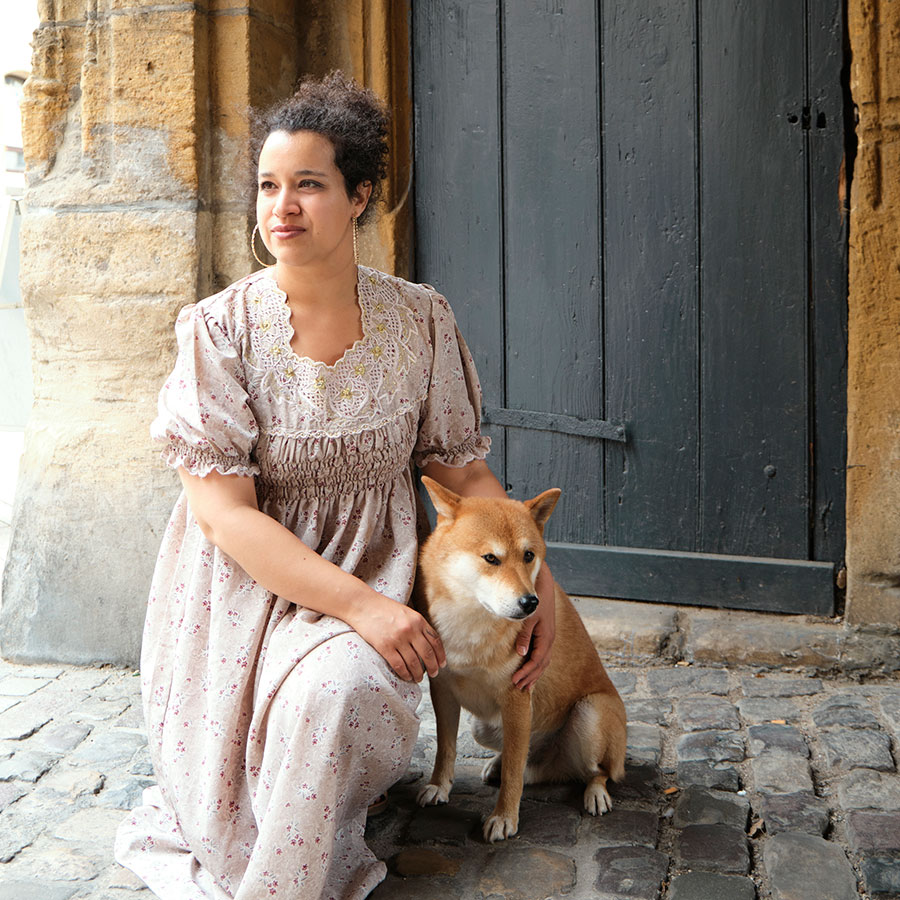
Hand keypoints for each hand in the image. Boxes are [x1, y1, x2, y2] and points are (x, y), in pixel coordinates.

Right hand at [348, 593, 445, 682]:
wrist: (363, 605)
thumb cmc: (384, 608)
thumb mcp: (406, 612)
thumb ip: (417, 625)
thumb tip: (428, 644)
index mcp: (418, 620)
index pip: (435, 641)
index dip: (440, 655)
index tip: (442, 664)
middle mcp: (410, 629)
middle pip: (427, 654)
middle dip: (432, 667)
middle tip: (433, 674)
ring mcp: (398, 639)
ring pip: (414, 663)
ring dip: (418, 674)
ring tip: (419, 678)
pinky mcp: (385, 646)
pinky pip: (399, 665)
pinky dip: (405, 674)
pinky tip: (406, 677)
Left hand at [511, 565, 555, 690]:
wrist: (543, 586)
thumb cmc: (535, 601)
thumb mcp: (529, 618)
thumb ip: (524, 635)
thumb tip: (521, 653)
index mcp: (546, 637)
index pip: (537, 661)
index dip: (526, 673)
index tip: (515, 682)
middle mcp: (549, 639)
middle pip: (541, 665)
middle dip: (530, 677)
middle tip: (518, 688)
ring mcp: (548, 637)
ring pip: (543, 661)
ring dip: (534, 673)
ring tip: (524, 685)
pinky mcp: (545, 634)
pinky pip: (542, 654)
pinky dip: (536, 665)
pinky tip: (529, 669)